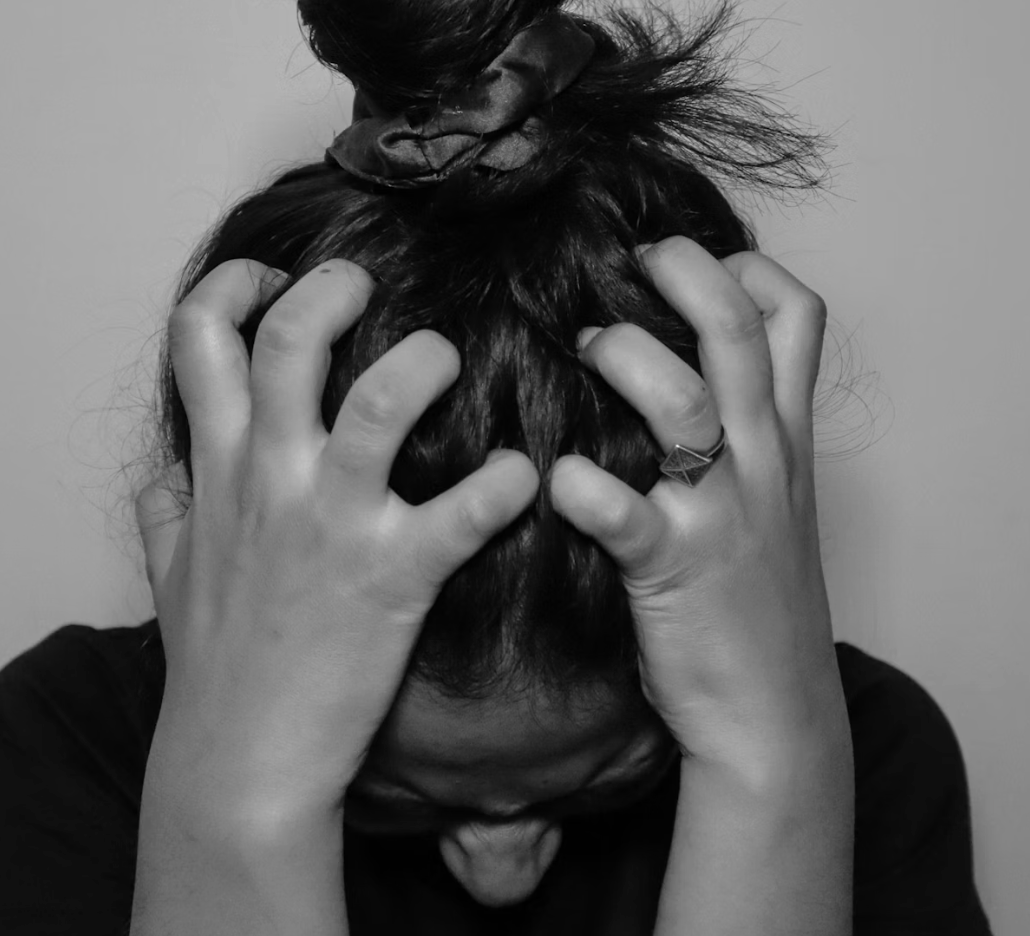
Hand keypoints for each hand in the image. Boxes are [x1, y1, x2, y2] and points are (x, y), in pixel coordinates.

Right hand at [136, 259, 537, 813]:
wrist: (241, 761)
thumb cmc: (212, 667)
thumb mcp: (170, 575)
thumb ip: (165, 511)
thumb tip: (158, 476)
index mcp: (220, 470)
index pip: (200, 339)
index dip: (234, 286)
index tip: (271, 281)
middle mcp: (272, 481)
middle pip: (291, 340)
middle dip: (331, 289)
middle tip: (370, 288)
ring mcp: (334, 525)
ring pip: (379, 402)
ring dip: (423, 363)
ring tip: (445, 359)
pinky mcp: (395, 578)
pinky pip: (463, 512)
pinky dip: (503, 484)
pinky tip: (521, 475)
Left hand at [550, 237, 846, 771]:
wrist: (775, 714)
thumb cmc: (757, 602)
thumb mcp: (773, 503)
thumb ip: (741, 435)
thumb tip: (677, 370)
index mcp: (783, 439)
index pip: (796, 317)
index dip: (747, 268)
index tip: (691, 261)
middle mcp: (760, 461)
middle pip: (736, 334)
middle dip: (684, 275)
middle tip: (631, 263)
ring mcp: (720, 513)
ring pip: (686, 402)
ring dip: (628, 359)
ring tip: (587, 348)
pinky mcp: (672, 570)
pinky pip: (626, 513)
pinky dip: (584, 487)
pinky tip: (554, 476)